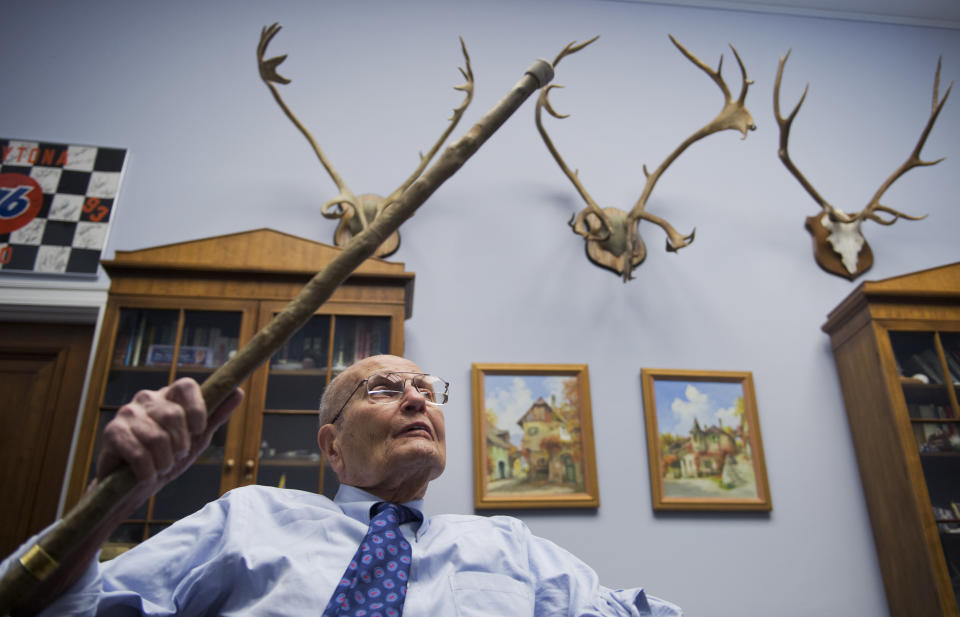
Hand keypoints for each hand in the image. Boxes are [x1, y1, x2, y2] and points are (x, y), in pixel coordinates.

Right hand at [96, 378, 243, 489]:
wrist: (134, 487)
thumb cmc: (166, 458)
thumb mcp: (196, 439)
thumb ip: (215, 415)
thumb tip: (238, 391)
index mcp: (169, 397)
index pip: (186, 386)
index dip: (197, 408)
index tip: (198, 430)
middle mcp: (146, 399)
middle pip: (174, 415)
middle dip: (180, 445)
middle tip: (174, 458)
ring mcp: (127, 414)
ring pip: (157, 437)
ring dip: (163, 462)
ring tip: (159, 467)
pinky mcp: (111, 433)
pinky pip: (138, 453)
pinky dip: (147, 471)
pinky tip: (145, 475)